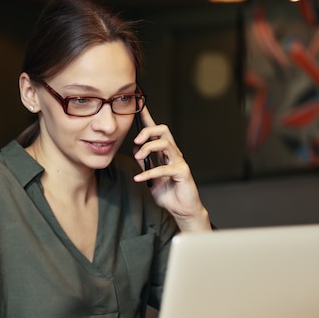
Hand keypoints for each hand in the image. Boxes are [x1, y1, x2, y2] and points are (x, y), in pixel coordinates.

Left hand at [133, 107, 210, 231]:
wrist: (182, 210)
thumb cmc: (169, 193)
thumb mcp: (151, 177)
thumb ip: (145, 162)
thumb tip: (135, 148)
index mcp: (166, 153)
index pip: (157, 131)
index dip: (148, 118)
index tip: (138, 107)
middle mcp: (174, 154)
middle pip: (163, 131)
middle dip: (148, 131)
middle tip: (136, 140)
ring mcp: (179, 162)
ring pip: (165, 144)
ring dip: (148, 148)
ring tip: (138, 156)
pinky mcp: (182, 173)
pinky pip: (164, 168)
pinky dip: (149, 172)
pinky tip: (139, 178)